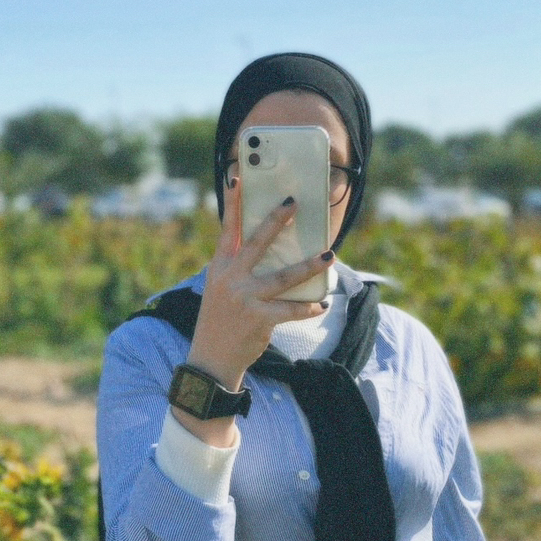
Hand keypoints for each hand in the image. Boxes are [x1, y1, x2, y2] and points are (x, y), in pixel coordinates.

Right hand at [187, 181, 333, 391]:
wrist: (210, 359)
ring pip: (284, 276)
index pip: (227, 230)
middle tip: (294, 203)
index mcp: (220, 268)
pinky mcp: (259, 319)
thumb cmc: (218, 321)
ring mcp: (245, 298)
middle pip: (257, 243)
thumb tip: (266, 251)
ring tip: (329, 255)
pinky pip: (290, 310)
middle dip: (277, 221)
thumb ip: (237, 269)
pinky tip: (321, 305)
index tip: (238, 180)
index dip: (232, 204)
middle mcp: (230, 279)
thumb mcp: (219, 290)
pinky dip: (308, 308)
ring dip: (310, 266)